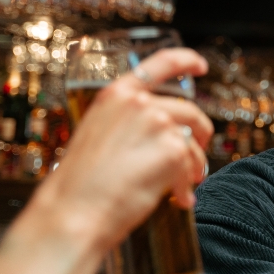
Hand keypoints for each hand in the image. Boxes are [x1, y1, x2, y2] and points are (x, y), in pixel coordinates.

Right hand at [39, 48, 213, 251]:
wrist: (73, 213)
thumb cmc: (80, 183)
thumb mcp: (97, 134)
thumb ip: (129, 122)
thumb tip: (162, 130)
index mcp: (116, 95)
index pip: (161, 63)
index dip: (187, 61)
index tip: (200, 67)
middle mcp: (139, 103)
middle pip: (190, 111)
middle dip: (200, 134)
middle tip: (197, 155)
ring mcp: (158, 124)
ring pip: (195, 141)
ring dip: (195, 164)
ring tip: (186, 184)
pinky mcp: (172, 150)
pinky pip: (192, 167)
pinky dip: (187, 185)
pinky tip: (177, 198)